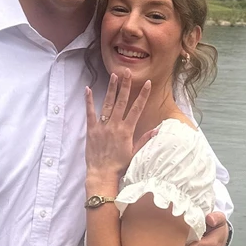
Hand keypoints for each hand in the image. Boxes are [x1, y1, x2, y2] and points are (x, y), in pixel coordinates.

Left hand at [84, 72, 150, 192]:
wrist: (102, 174)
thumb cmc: (119, 165)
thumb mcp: (135, 153)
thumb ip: (145, 139)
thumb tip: (157, 129)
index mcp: (127, 130)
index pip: (137, 109)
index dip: (142, 95)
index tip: (147, 84)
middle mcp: (115, 125)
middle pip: (122, 101)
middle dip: (125, 85)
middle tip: (127, 72)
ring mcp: (103, 126)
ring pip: (107, 104)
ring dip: (111, 89)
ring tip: (113, 76)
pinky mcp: (91, 129)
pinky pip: (90, 112)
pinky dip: (88, 101)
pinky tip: (87, 89)